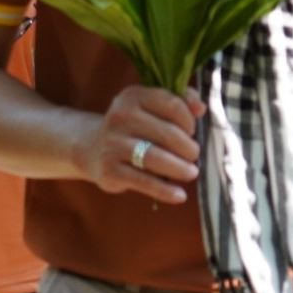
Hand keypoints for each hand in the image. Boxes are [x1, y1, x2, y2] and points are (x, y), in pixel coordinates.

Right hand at [75, 85, 204, 203]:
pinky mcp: (110, 170)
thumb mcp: (151, 106)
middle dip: (188, 148)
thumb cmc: (134, 127)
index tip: (191, 131)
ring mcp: (113, 144)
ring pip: (155, 158)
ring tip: (191, 173)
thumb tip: (200, 107)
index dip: (189, 120)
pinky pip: (144, 181)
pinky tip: (179, 195)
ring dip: (180, 168)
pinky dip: (165, 190)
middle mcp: (120, 117)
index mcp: (133, 97)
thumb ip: (180, 101)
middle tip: (193, 156)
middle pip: (167, 134)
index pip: (172, 104)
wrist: (92, 148)